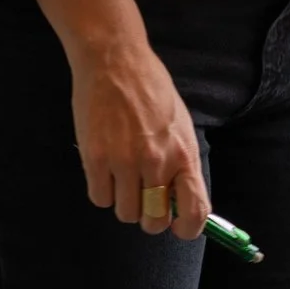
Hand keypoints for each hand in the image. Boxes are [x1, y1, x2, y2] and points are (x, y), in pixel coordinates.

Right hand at [69, 41, 209, 238]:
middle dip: (149, 216)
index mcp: (184, 154)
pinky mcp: (95, 157)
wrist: (115, 60)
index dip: (186, 228)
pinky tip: (104, 169)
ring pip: (125, 213)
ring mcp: (124, 161)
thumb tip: (179, 201)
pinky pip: (99, 198)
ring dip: (123, 201)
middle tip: (143, 196)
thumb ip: (181, 163)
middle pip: (153, 221)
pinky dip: (101, 190)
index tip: (177, 224)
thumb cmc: (150, 89)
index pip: (195, 212)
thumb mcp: (180, 125)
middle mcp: (156, 162)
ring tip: (122, 176)